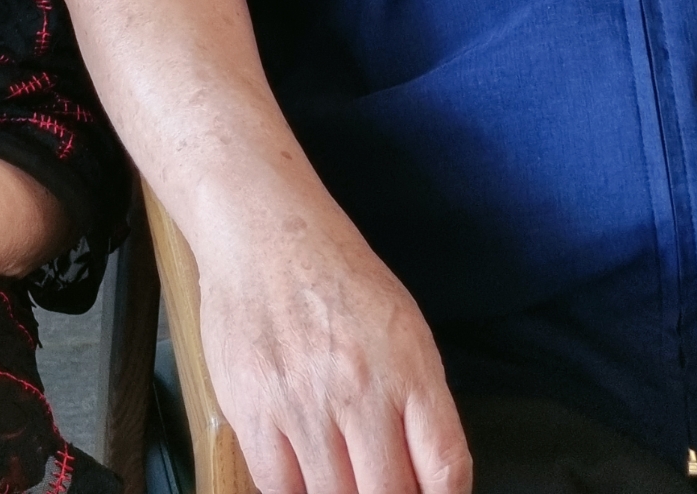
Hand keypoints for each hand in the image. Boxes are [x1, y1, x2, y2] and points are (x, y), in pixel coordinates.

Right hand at [190, 188, 470, 493]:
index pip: (445, 470)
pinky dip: (295, 491)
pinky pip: (279, 489)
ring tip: (341, 471)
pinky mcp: (251, 409)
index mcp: (408, 365)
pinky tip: (303, 470)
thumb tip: (426, 479)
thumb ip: (420, 406)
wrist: (263, 229)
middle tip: (377, 480)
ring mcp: (302, 402)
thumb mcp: (403, 328)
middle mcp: (358, 388)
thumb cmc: (334, 274)